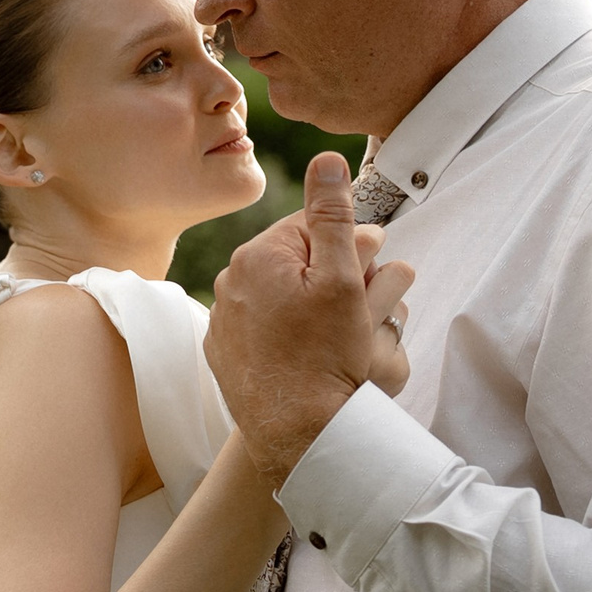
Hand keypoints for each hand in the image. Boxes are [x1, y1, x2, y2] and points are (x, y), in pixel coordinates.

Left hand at [205, 150, 416, 486]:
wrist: (298, 431)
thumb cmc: (326, 355)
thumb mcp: (343, 278)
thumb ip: (334, 215)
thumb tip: (327, 160)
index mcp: (257, 255)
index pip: (314, 227)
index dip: (352, 247)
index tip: (369, 275)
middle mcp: (229, 282)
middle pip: (297, 260)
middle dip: (335, 276)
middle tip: (360, 311)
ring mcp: (222, 319)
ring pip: (281, 295)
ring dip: (312, 305)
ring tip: (337, 338)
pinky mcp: (224, 352)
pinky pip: (262, 327)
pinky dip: (287, 333)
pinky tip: (308, 355)